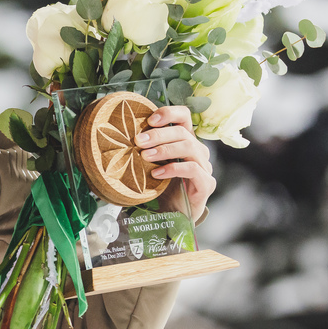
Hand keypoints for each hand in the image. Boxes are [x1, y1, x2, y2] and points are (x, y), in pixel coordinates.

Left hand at [135, 105, 214, 219]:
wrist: (173, 215)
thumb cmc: (161, 186)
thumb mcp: (151, 163)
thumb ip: (145, 148)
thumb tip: (121, 133)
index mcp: (186, 140)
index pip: (184, 116)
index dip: (169, 113)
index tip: (149, 120)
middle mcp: (199, 150)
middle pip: (183, 133)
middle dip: (158, 135)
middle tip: (138, 141)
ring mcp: (205, 167)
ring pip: (189, 147)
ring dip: (164, 150)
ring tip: (145, 156)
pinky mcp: (206, 183)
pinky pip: (192, 169)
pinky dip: (173, 168)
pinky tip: (156, 173)